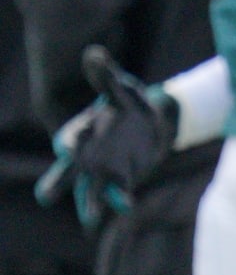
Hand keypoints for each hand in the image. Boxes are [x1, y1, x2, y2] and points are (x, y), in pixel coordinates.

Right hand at [35, 46, 176, 228]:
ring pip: (89, 194)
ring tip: (91, 222)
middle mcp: (86, 158)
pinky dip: (123, 201)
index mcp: (81, 133)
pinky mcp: (123, 182)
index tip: (70, 146)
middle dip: (56, 183)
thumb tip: (93, 52)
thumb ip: (106, 76)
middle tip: (45, 196)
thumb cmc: (128, 105)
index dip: (70, 142)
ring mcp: (102, 173)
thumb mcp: (121, 90)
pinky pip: (119, 195)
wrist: (151, 125)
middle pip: (65, 174)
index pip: (69, 140)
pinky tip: (128, 207)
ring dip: (90, 207)